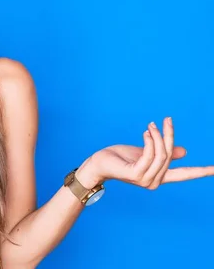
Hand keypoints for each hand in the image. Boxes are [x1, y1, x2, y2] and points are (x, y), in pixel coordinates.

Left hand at [78, 117, 213, 189]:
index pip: (185, 174)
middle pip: (170, 155)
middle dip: (170, 135)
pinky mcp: (136, 174)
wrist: (99, 162)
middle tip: (167, 120)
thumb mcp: (145, 151)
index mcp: (159, 176)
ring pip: (161, 155)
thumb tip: (184, 151)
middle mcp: (154, 181)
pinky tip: (146, 132)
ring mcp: (145, 180)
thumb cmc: (120, 157)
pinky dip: (150, 141)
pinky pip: (150, 154)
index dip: (202, 171)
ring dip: (158, 136)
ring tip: (151, 125)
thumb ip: (163, 152)